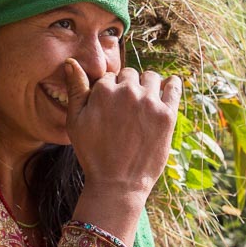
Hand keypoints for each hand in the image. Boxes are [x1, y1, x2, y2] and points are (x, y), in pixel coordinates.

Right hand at [64, 58, 181, 245]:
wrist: (118, 184)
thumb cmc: (93, 154)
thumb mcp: (75, 122)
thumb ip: (75, 89)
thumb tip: (71, 62)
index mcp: (104, 91)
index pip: (110, 77)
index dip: (110, 90)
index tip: (112, 106)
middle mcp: (128, 92)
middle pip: (130, 74)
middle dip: (128, 86)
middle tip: (128, 107)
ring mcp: (150, 102)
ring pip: (151, 77)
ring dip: (148, 85)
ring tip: (145, 102)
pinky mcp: (167, 115)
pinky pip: (174, 87)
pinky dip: (172, 84)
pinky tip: (169, 87)